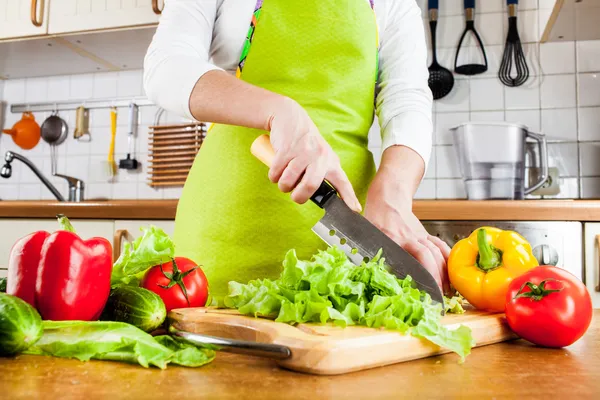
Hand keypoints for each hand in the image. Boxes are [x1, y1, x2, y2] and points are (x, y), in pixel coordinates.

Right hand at [267, 98, 361, 211]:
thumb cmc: (304, 143)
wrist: (290, 117)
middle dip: (299, 197)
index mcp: (330, 162)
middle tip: (295, 196)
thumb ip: (322, 173)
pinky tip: (276, 171)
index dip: (349, 198)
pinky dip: (273, 176)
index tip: (355, 210)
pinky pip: (277, 172)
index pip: (343, 182)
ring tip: (283, 180)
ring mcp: (303, 152)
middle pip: (311, 186)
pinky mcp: (287, 149)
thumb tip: (320, 197)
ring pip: (289, 181)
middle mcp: (320, 156)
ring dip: (283, 186)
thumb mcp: (320, 156)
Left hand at [364, 156, 450, 292]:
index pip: (415, 256)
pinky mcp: (425, 235)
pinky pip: (440, 247)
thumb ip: (368, 253)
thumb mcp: (365, 235)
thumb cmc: (374, 217)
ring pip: (438, 253)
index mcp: (395, 237)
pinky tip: (451, 274)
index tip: (424, 291)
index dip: (423, 273)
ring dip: (444, 272)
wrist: (388, 197)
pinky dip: (448, 260)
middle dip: (436, 278)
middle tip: (438, 298)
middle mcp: (411, 237)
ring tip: (447, 292)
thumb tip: (365, 274)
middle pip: (430, 256)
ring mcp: (421, 235)